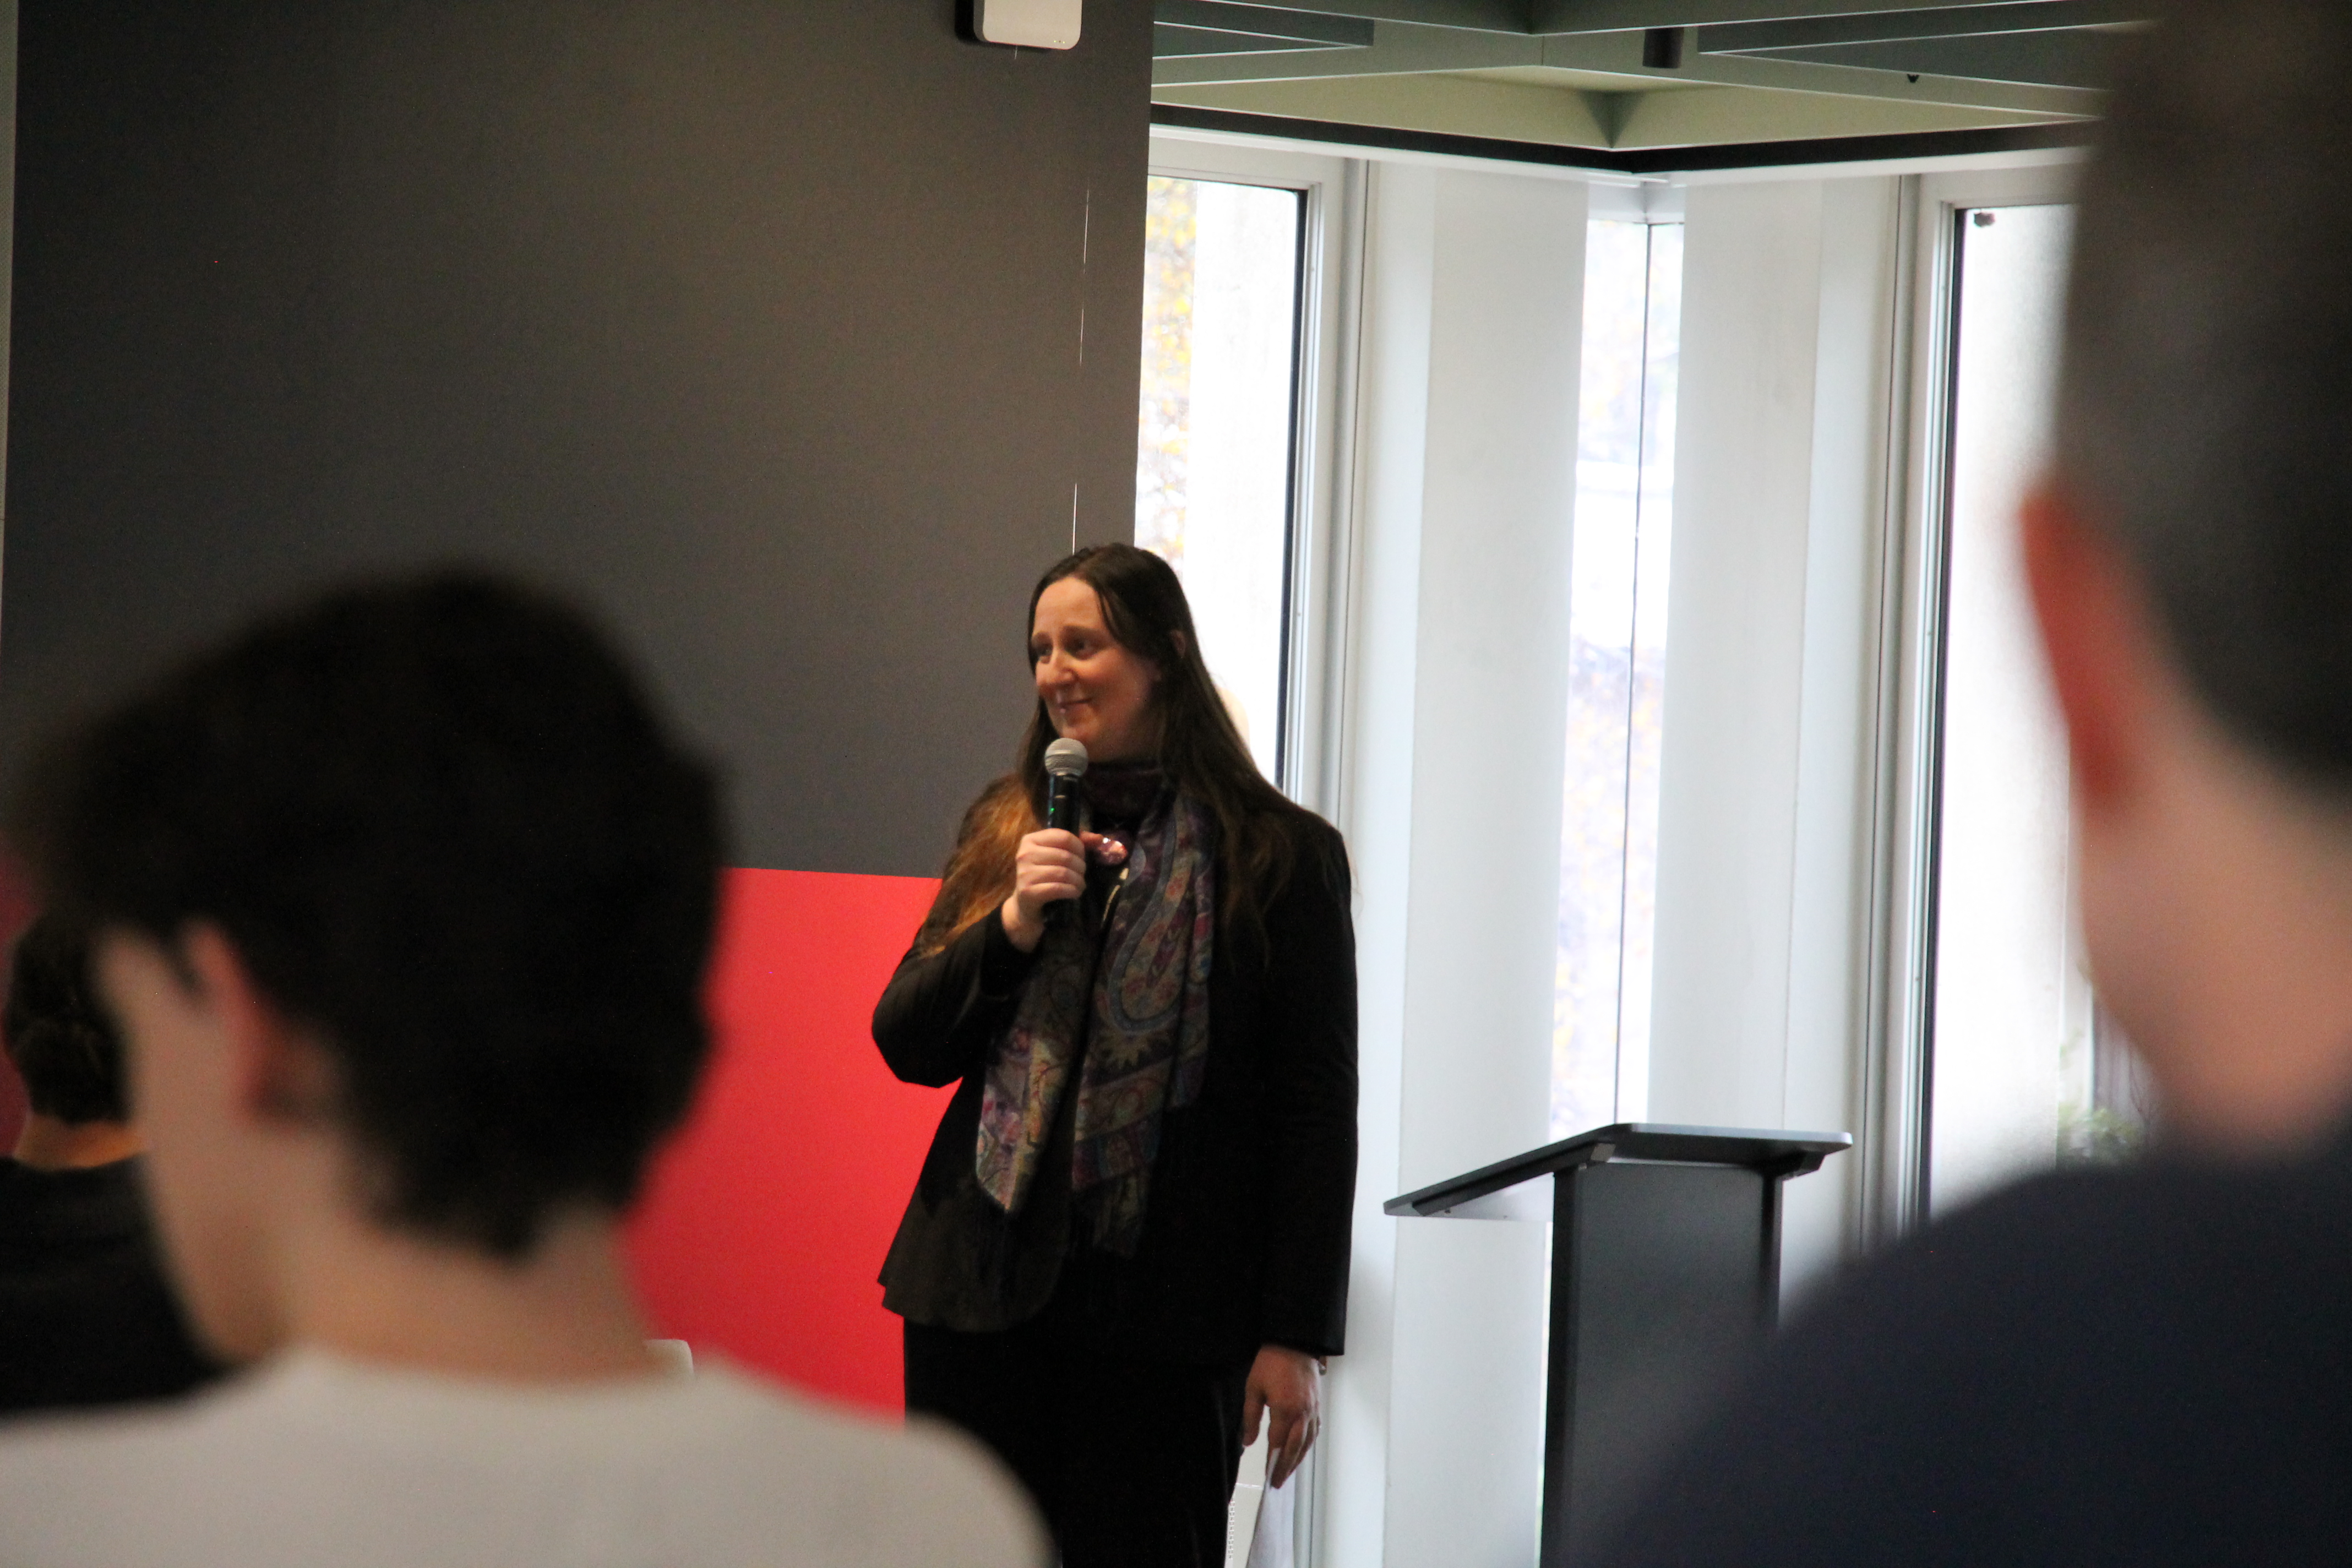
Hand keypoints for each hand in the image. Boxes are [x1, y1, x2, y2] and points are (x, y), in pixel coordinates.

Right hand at [1000, 828, 1085, 951]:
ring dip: (1078, 881)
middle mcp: (1024, 854)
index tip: (1082, 857)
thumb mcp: (1057, 855)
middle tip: (1081, 874)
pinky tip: (1074, 893)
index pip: (1063, 837)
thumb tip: (1098, 838)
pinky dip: (1071, 891)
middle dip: (1080, 866)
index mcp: (1031, 840)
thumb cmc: (1044, 876)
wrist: (1026, 904)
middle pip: (1065, 856)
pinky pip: (1057, 888)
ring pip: (1063, 873)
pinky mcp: (1028, 892)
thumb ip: (1078, 843)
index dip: (1079, 847)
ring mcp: (1024, 873)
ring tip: (1080, 885)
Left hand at [1239, 1344, 1321, 1489]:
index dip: (1272, 1461)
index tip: (1268, 1476)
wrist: (1293, 1341)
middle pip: (1295, 1448)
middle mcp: (1302, 1413)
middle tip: (1278, 1483)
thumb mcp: (1253, 1388)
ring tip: (1288, 1472)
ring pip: (1307, 1442)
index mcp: (1285, 1410)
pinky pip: (1315, 1430)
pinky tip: (1302, 1450)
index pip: (1278, 1444)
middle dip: (1286, 1467)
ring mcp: (1312, 1409)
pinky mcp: (1317, 1404)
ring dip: (1298, 1459)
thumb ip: (1250, 1418)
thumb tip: (1247, 1443)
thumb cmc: (1270, 1362)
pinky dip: (1308, 1444)